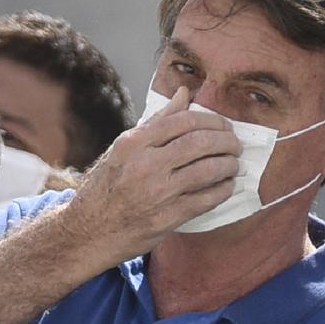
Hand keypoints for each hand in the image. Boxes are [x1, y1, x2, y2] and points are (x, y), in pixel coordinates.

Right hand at [67, 86, 240, 261]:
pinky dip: (223, 190)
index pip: (184, 121)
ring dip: (229, 166)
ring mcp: (158, 192)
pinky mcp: (167, 217)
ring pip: (208, 170)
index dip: (212, 121)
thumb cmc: (106, 186)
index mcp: (134, 142)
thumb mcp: (123, 148)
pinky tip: (227, 186)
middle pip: (201, 143)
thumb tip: (184, 93)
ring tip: (234, 164)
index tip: (224, 126)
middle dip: (226, 142)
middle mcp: (146, 164)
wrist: (88, 230)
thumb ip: (157, 121)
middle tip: (235, 145)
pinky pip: (206, 199)